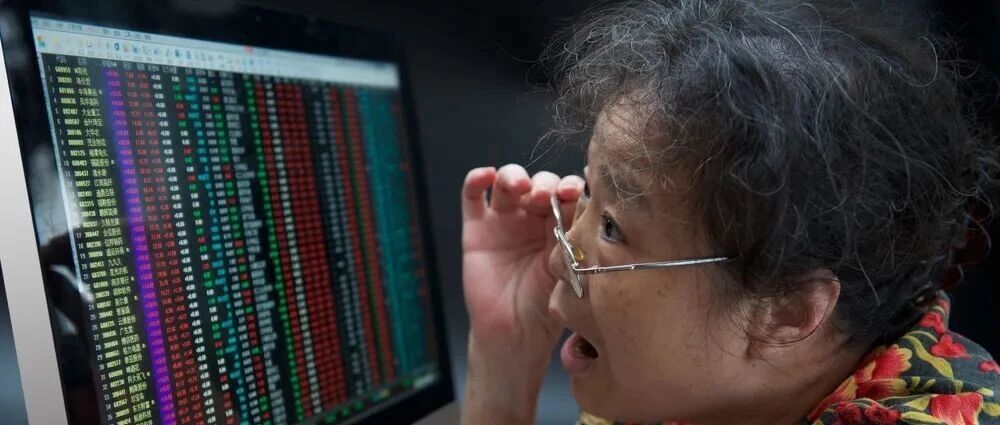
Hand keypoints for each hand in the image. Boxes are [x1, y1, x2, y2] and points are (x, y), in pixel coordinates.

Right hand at [460, 164, 582, 423]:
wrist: (514, 335)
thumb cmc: (545, 310)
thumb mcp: (568, 274)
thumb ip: (575, 245)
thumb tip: (595, 215)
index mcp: (561, 226)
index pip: (568, 194)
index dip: (572, 187)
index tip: (575, 193)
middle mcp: (534, 218)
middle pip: (540, 183)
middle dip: (545, 184)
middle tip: (546, 197)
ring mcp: (504, 220)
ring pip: (507, 182)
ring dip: (514, 176)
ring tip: (519, 187)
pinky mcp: (477, 228)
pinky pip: (472, 197)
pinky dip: (476, 180)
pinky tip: (485, 175)